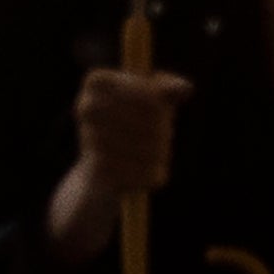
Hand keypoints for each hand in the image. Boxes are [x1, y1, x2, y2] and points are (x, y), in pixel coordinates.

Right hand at [43, 67, 191, 261]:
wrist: (89, 189)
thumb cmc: (120, 138)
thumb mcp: (140, 109)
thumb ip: (161, 91)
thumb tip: (186, 88)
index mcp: (95, 84)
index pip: (144, 84)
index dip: (157, 98)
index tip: (160, 108)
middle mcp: (87, 109)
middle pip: (154, 115)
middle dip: (162, 131)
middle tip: (157, 140)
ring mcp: (91, 142)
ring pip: (154, 143)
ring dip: (158, 155)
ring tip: (149, 160)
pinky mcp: (100, 174)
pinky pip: (147, 172)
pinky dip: (152, 177)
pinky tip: (144, 178)